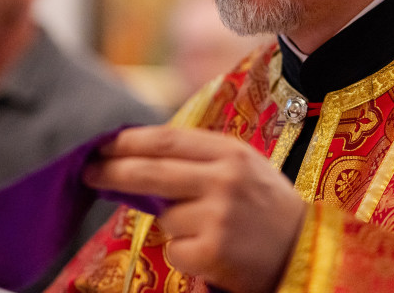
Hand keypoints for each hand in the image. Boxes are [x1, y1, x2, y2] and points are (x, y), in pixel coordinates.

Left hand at [82, 125, 306, 292]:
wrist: (306, 251)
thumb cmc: (267, 206)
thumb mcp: (242, 167)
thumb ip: (199, 159)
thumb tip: (138, 157)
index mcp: (231, 152)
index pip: (167, 140)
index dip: (129, 142)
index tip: (103, 144)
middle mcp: (224, 180)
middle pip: (152, 172)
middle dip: (113, 171)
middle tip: (87, 172)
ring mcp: (218, 217)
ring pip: (165, 217)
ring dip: (175, 225)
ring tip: (212, 229)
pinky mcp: (213, 252)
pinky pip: (175, 250)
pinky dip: (186, 254)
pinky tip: (214, 251)